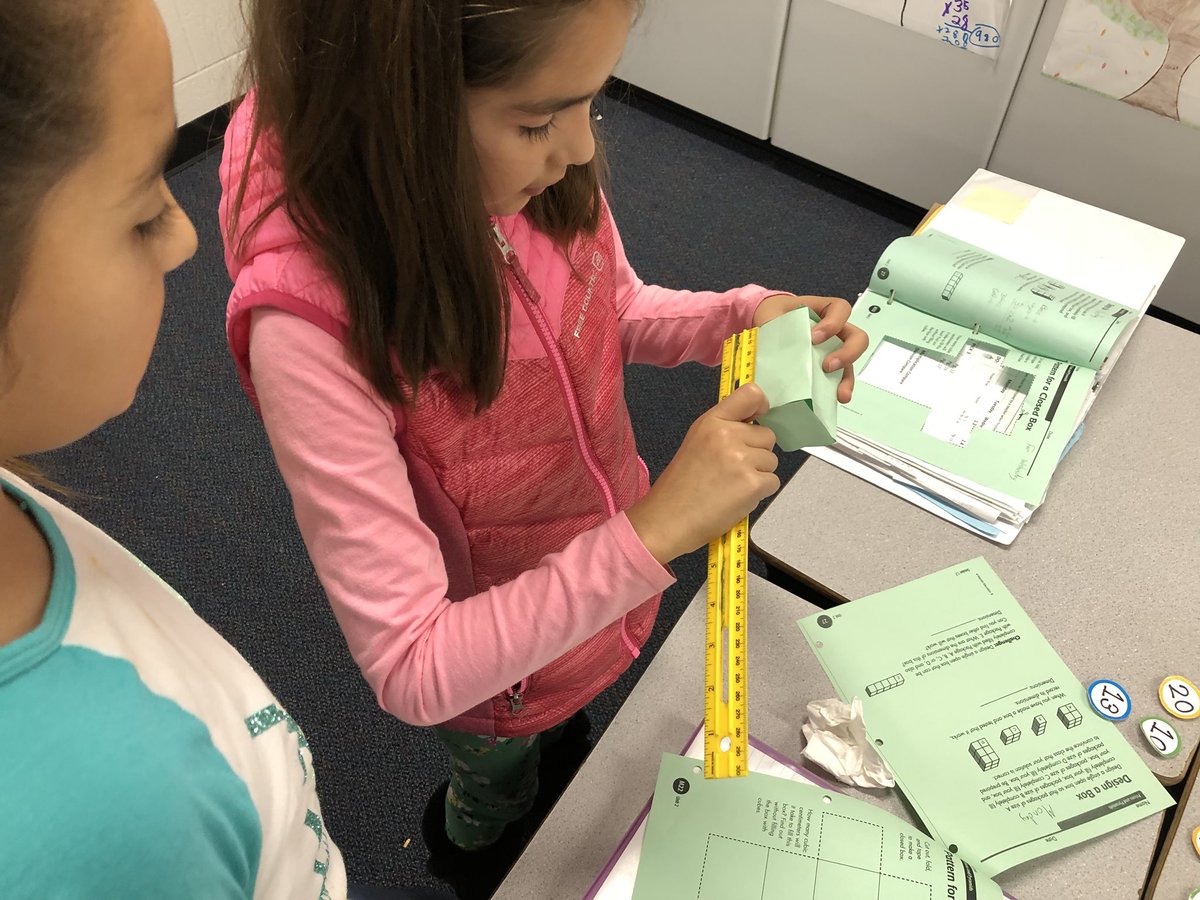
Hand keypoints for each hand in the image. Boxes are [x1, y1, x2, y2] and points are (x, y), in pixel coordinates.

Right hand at [627, 383, 778, 564]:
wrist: (667, 520)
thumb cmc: (680, 487)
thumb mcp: (696, 443)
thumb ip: (724, 429)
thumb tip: (754, 422)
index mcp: (711, 422)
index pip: (751, 394)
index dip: (762, 405)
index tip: (759, 417)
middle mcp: (728, 435)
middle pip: (767, 435)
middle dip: (756, 453)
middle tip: (731, 470)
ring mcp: (741, 459)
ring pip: (771, 461)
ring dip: (758, 475)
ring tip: (730, 486)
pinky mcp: (752, 484)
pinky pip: (773, 482)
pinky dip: (759, 493)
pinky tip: (736, 498)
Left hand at [752, 294, 868, 402]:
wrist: (769, 326)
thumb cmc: (776, 316)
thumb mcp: (774, 314)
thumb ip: (775, 323)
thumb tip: (774, 347)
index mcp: (824, 311)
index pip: (841, 310)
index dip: (833, 323)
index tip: (814, 337)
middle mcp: (835, 331)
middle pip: (857, 338)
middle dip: (847, 353)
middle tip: (827, 366)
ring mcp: (833, 350)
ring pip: (851, 363)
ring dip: (847, 379)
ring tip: (840, 393)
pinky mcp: (827, 368)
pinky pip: (840, 378)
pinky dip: (839, 389)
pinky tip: (834, 399)